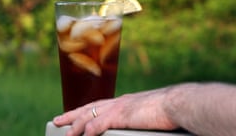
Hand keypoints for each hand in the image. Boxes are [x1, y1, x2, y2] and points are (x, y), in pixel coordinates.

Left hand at [53, 88, 177, 135]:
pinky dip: (89, 130)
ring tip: (64, 132)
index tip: (75, 114)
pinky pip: (100, 124)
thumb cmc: (166, 108)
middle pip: (89, 108)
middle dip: (72, 115)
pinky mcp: (122, 116)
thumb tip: (135, 120)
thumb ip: (137, 116)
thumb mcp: (147, 111)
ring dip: (76, 125)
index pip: (98, 106)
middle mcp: (118, 103)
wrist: (176, 103)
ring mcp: (119, 108)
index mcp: (123, 102)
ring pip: (90, 115)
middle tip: (58, 119)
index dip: (84, 110)